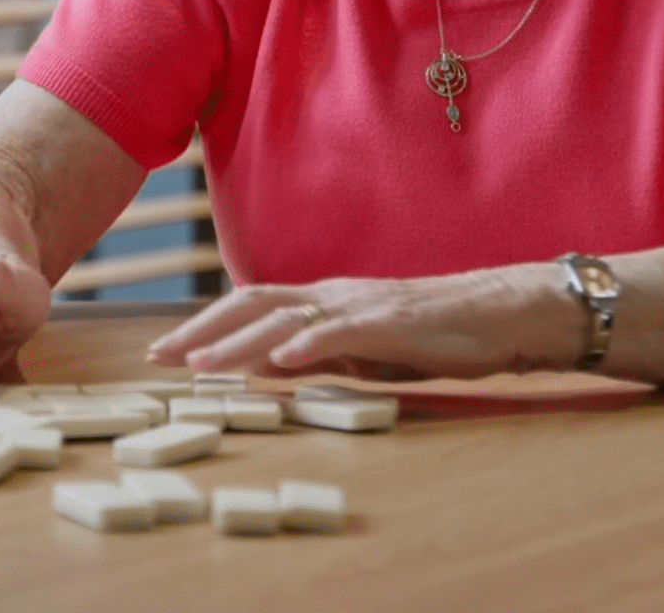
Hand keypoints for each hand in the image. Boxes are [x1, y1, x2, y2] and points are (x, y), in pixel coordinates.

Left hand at [145, 268, 571, 381]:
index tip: (166, 354)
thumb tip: (270, 369)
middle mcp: (335, 295)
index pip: (252, 307)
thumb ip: (321, 355)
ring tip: (201, 366)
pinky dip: (307, 344)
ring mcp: (362, 306)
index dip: (206, 327)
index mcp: (327, 301)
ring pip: (287, 318)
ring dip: (239, 343)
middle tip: (158, 359)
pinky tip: (280, 362)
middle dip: (202, 331)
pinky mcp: (393, 323)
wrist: (505, 313)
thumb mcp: (367, 352)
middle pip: (253, 304)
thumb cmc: (441, 334)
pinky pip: (342, 333)